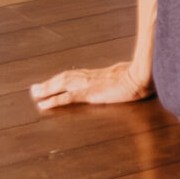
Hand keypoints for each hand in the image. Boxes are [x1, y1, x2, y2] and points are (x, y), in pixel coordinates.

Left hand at [33, 61, 152, 111]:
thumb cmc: (142, 75)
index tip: (52, 82)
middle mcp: (91, 77)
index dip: (62, 79)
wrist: (145, 76)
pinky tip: (44, 105)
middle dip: (49, 83)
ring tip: (35, 94)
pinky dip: (55, 100)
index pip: (76, 74)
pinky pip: (69, 97)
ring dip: (47, 90)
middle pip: (65, 78)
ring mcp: (90, 85)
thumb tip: (128, 77)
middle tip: (34, 89)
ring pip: (62, 85)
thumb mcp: (131, 75)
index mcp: (100, 74)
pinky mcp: (91, 93)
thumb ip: (125, 77)